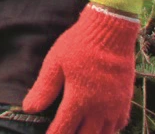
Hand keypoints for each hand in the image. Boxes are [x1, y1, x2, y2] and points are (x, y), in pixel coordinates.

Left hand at [22, 3, 139, 133]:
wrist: (111, 32)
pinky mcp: (125, 100)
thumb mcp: (55, 64)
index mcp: (79, 100)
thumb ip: (44, 89)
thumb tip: (29, 109)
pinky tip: (100, 126)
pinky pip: (118, 125)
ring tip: (79, 131)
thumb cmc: (80, 45)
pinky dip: (108, 130)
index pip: (63, 129)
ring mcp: (114, 106)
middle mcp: (99, 109)